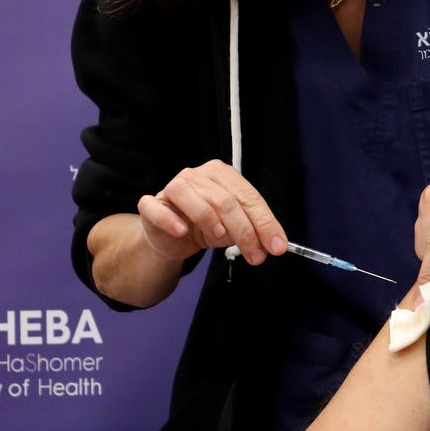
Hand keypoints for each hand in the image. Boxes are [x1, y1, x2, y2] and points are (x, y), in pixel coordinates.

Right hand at [136, 160, 288, 265]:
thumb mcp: (233, 228)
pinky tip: (182, 232)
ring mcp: (173, 187)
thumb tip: (273, 244)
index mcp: (222, 174)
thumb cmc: (205, 227)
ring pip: (197, 202)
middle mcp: (198, 175)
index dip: (265, 223)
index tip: (277, 246)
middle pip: (226, 202)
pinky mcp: (152, 204)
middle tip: (256, 255)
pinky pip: (158, 210)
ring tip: (220, 238)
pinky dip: (171, 221)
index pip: (248, 197)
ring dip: (212, 222)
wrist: (171, 237)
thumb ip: (252, 230)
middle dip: (245, 232)